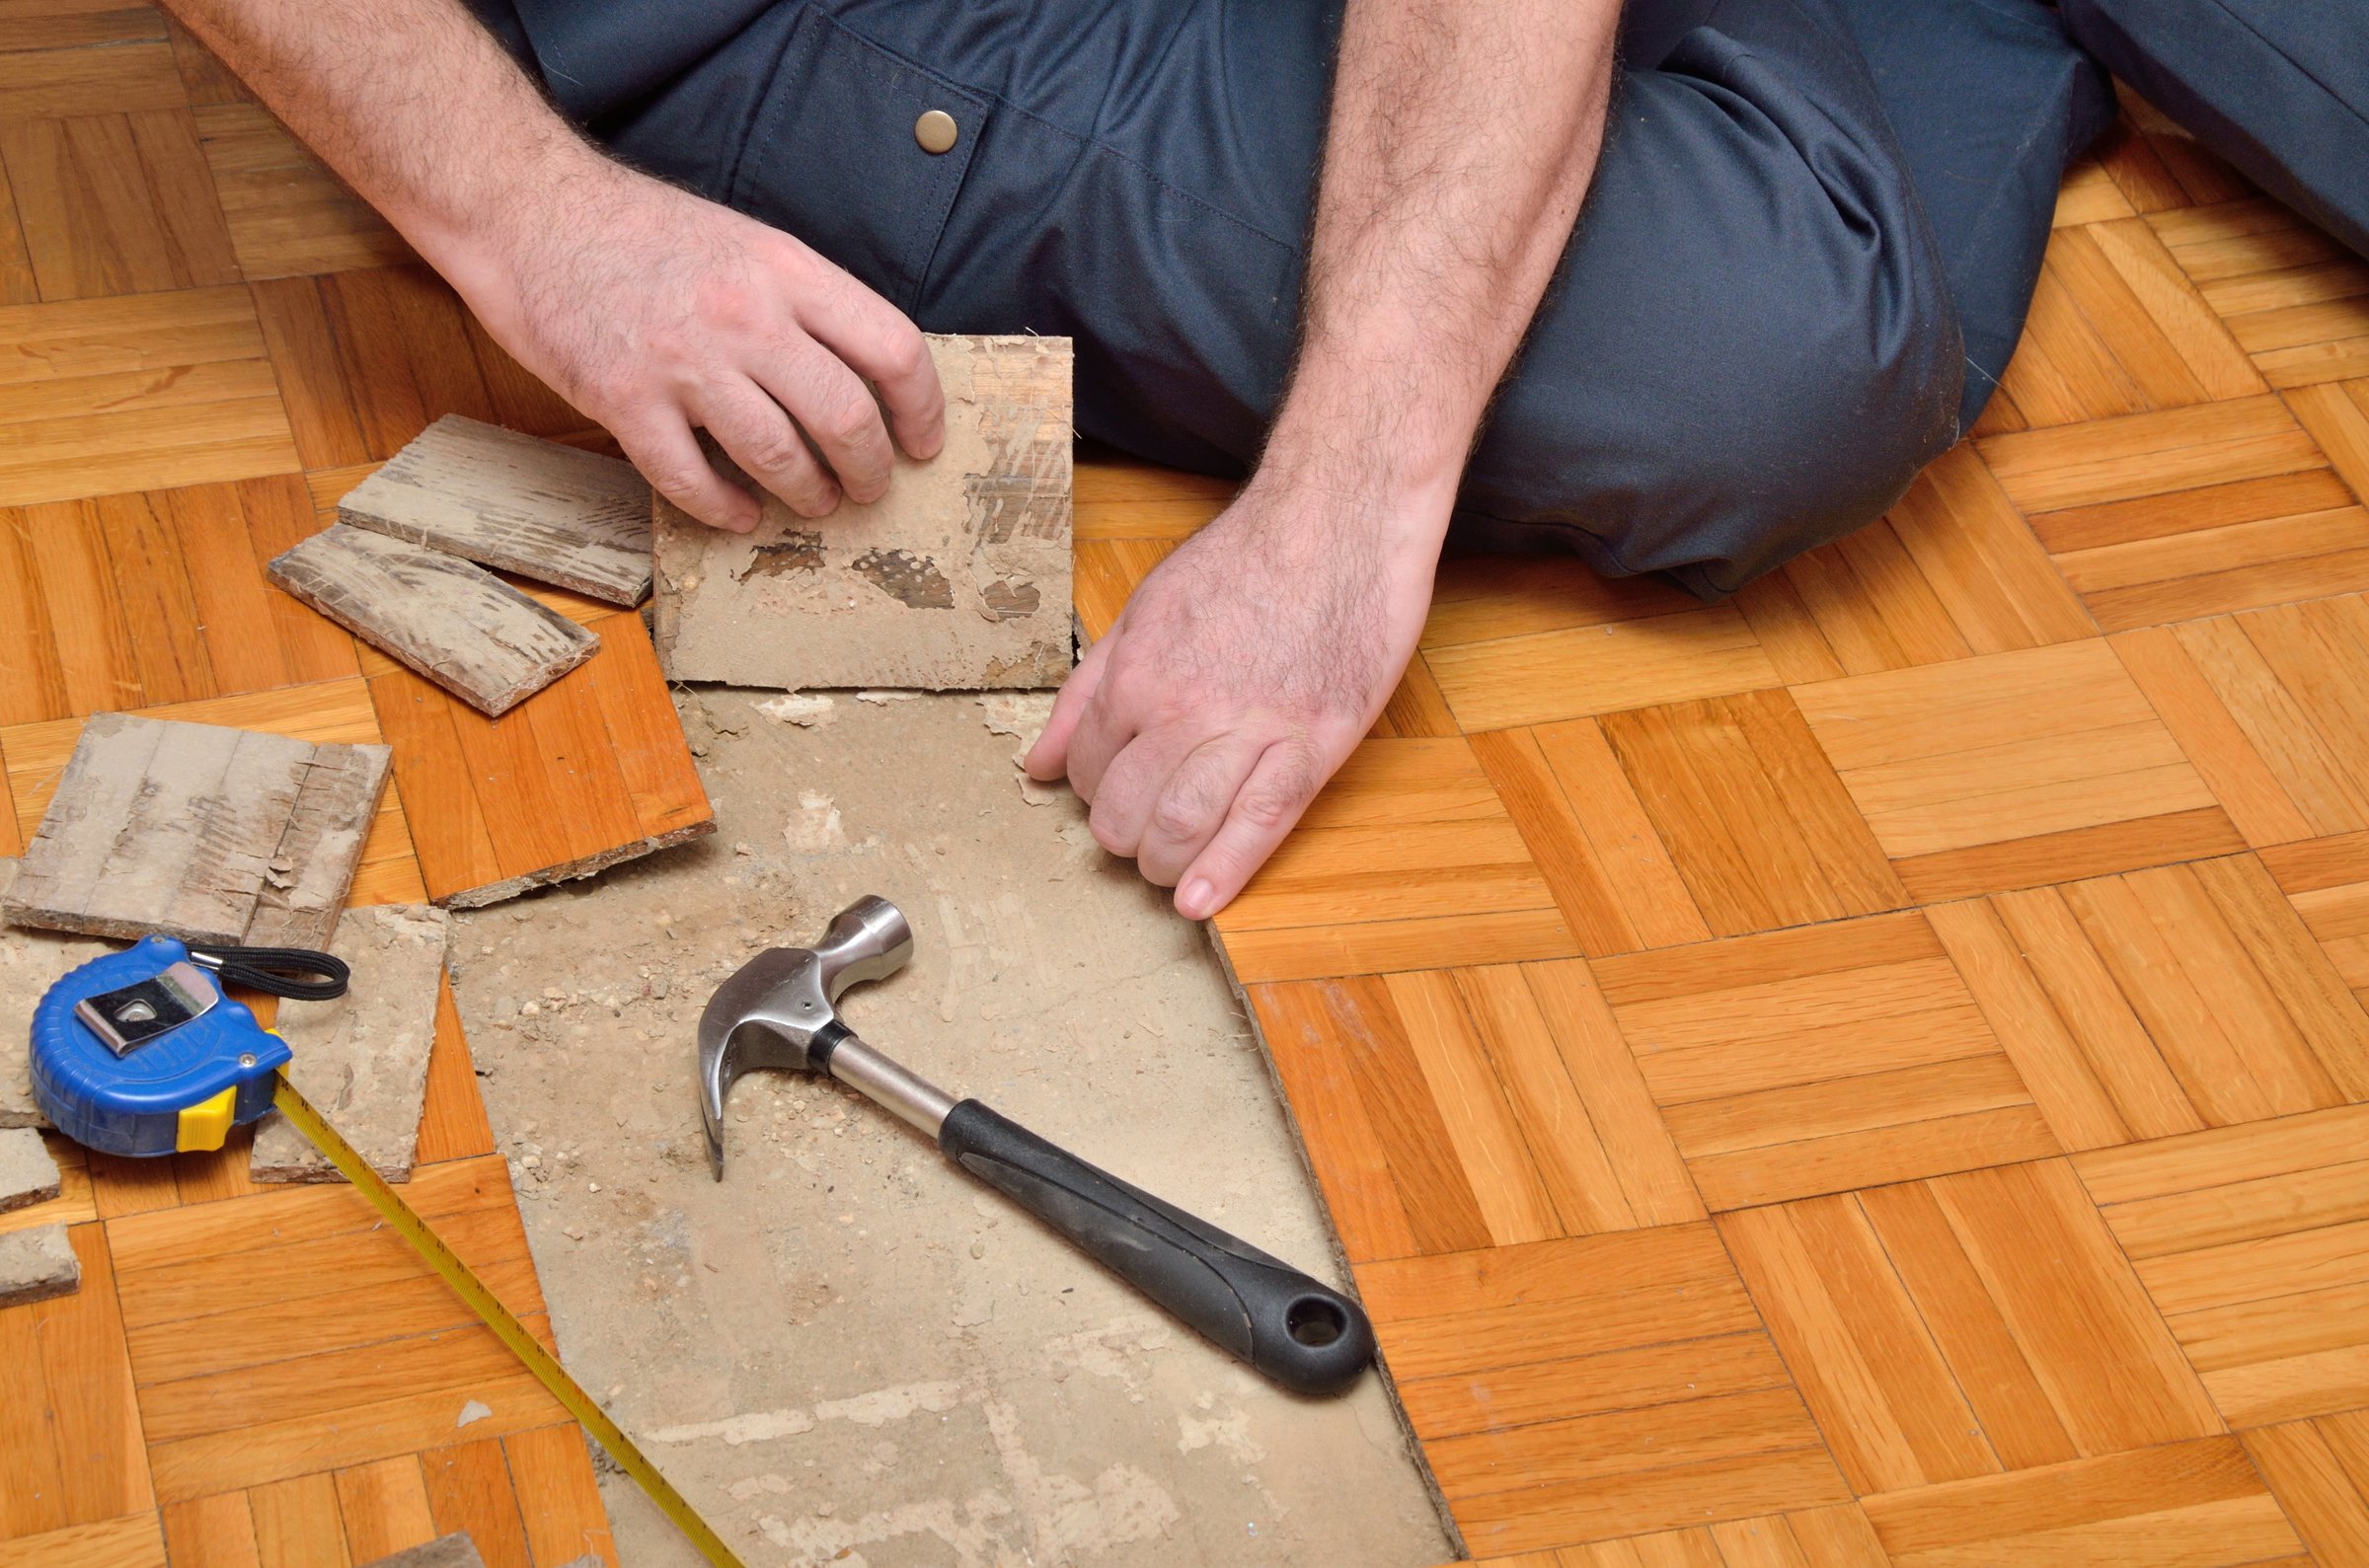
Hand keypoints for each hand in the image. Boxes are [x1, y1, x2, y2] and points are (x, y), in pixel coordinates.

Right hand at [438, 150, 944, 530]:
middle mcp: (744, 315)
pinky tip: (740, 513)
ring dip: (809, 495)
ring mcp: (683, 362)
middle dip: (871, 469)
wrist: (530, 213)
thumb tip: (868, 375)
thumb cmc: (643, 233)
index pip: (892, 348)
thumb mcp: (747, 243)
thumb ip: (805, 304)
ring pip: (778, 457)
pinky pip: (692, 481)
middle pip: (845, 416)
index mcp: (786, 270)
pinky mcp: (624, 401)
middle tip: (870, 486)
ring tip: (814, 500)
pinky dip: (726, 509)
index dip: (922, 409)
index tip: (923, 442)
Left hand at [1026, 478, 1440, 918]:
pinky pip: (1261, 822)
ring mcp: (1251, 728)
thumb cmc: (1244, 560)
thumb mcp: (1143, 612)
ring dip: (1165, 864)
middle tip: (1141, 840)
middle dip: (1124, 840)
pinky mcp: (1313, 743)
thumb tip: (1038, 763)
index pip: (1089, 771)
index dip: (1095, 795)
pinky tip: (1203, 900)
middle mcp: (1185, 708)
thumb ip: (1087, 692)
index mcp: (1137, 674)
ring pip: (1184, 827)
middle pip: (1127, 813)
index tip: (1115, 797)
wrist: (1337, 522)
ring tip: (1169, 869)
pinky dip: (1226, 870)